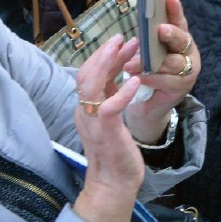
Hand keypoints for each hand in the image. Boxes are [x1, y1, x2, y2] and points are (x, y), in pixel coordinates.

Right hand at [72, 34, 146, 221]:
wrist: (113, 184)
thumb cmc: (115, 150)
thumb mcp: (110, 117)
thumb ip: (109, 95)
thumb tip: (117, 70)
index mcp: (86, 108)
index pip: (88, 74)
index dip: (103, 55)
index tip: (121, 40)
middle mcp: (85, 113)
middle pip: (86, 74)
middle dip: (105, 53)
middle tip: (124, 37)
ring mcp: (92, 122)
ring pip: (91, 85)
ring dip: (110, 63)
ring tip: (129, 47)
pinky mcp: (105, 133)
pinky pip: (109, 108)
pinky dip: (122, 92)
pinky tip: (136, 81)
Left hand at [123, 0, 199, 141]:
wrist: (150, 105)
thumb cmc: (150, 72)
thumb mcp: (151, 53)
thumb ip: (150, 39)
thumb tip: (142, 19)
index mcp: (181, 39)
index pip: (180, 21)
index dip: (175, 10)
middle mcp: (189, 52)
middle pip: (181, 39)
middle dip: (170, 33)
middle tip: (159, 30)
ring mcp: (188, 70)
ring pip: (172, 62)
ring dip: (150, 62)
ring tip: (131, 64)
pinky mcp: (182, 88)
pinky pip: (166, 81)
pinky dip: (151, 78)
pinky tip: (139, 77)